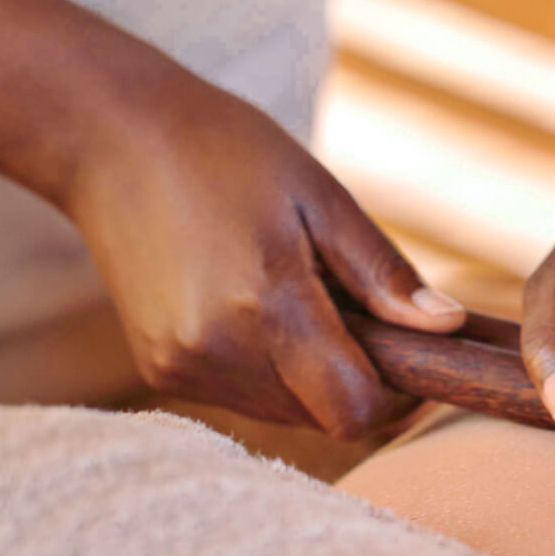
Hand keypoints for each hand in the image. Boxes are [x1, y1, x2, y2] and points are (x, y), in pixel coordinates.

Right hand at [64, 73, 465, 436]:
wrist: (109, 138)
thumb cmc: (225, 152)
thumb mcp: (320, 197)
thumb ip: (382, 273)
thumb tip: (446, 327)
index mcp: (265, 307)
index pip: (354, 411)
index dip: (397, 397)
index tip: (411, 354)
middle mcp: (217, 353)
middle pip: (325, 417)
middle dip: (359, 380)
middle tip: (357, 310)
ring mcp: (182, 367)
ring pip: (287, 414)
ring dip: (315, 378)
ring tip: (303, 299)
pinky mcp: (161, 370)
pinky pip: (245, 398)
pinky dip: (273, 371)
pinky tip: (259, 308)